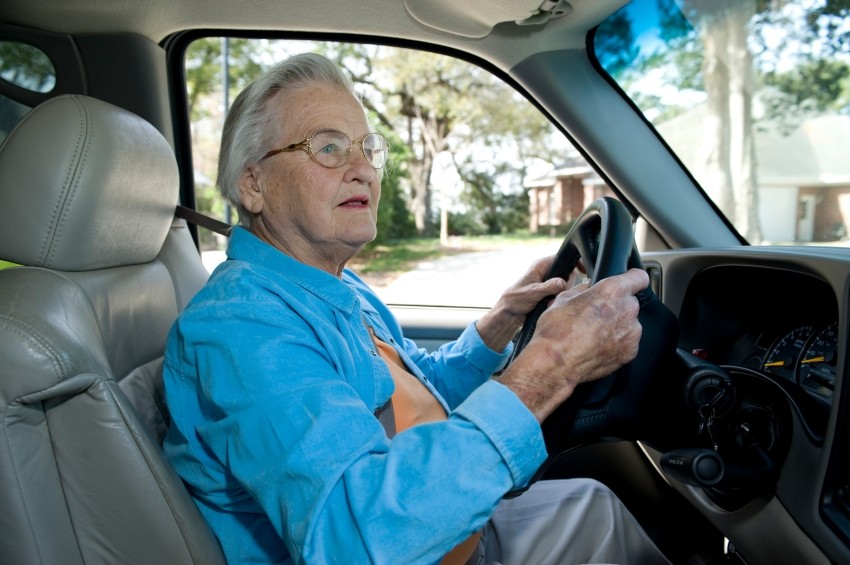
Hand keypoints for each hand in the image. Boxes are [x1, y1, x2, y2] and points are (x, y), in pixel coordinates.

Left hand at [476, 254, 580, 350]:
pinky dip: (559, 300)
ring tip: (550, 303)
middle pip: (568, 273)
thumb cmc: (515, 299)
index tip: (583, 269)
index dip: (574, 262)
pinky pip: (562, 294)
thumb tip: (563, 283)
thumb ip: (548, 287)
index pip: (562, 258)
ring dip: (562, 295)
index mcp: (541, 266)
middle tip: (559, 295)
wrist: (509, 313)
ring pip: (566, 285)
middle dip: (567, 286)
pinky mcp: (550, 292)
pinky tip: (550, 305)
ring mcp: (549, 282)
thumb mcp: (532, 293)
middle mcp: (546, 272)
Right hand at [498, 267, 648, 421]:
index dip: (632, 279)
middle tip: (597, 315)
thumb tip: (586, 287)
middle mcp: (627, 309)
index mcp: (612, 290)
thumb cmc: (556, 330)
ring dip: (617, 325)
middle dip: (617, 306)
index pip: (639, 277)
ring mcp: (631, 332)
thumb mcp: (563, 298)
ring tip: (594, 334)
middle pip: (630, 302)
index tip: (628, 284)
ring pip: (629, 323)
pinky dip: (616, 343)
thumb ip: (582, 289)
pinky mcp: (630, 352)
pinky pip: (627, 342)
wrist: (555, 362)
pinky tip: (598, 346)